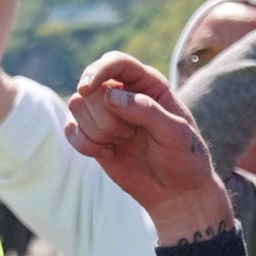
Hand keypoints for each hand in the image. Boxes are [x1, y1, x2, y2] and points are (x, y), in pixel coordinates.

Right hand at [66, 54, 229, 241]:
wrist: (176, 192)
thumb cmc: (184, 158)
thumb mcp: (176, 133)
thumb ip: (147, 111)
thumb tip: (110, 96)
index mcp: (148, 83)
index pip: (115, 62)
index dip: (98, 70)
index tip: (87, 88)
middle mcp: (124, 92)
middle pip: (92, 87)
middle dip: (105, 116)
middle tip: (130, 134)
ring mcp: (106, 114)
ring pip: (77, 105)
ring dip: (97, 130)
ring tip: (123, 142)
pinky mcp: (93, 135)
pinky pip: (70, 129)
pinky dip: (84, 144)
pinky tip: (108, 154)